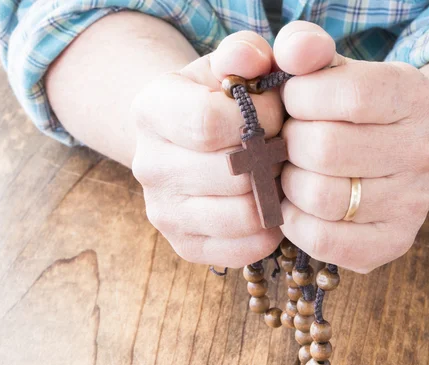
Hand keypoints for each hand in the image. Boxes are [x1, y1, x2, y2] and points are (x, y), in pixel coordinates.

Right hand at [130, 31, 284, 266]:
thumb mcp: (231, 63)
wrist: (190, 138)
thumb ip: (246, 52)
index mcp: (151, 110)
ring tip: (274, 172)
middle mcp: (147, 165)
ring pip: (243, 215)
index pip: (209, 123)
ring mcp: (163, 212)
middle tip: (281, 145)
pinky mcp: (185, 245)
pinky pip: (245, 248)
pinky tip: (268, 201)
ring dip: (273, 193)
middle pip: (231, 175)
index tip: (277, 112)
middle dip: (273, 157)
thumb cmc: (220, 97)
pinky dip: (270, 228)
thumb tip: (252, 62)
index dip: (261, 118)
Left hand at [274, 22, 428, 272]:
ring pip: (322, 198)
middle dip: (290, 144)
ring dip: (290, 185)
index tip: (294, 102)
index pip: (349, 95)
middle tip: (290, 143)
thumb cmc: (351, 109)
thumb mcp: (333, 68)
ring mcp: (414, 201)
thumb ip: (306, 47)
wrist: (398, 153)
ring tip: (295, 173)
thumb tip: (294, 52)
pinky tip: (299, 206)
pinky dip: (297, 224)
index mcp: (413, 96)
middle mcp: (425, 151)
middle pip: (326, 150)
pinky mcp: (395, 241)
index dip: (301, 98)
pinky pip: (325, 241)